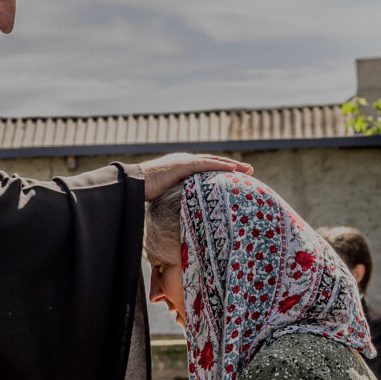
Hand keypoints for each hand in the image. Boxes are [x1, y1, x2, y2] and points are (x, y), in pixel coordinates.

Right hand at [138, 152, 252, 202]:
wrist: (132, 185)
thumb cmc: (142, 194)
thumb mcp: (162, 198)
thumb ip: (174, 202)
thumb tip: (179, 217)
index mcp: (180, 168)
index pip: (205, 169)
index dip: (221, 171)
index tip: (235, 176)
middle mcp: (184, 161)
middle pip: (213, 163)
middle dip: (232, 166)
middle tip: (248, 170)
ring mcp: (184, 161)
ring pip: (214, 162)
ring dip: (232, 165)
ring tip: (247, 170)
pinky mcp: (183, 164)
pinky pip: (207, 165)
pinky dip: (221, 167)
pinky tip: (234, 170)